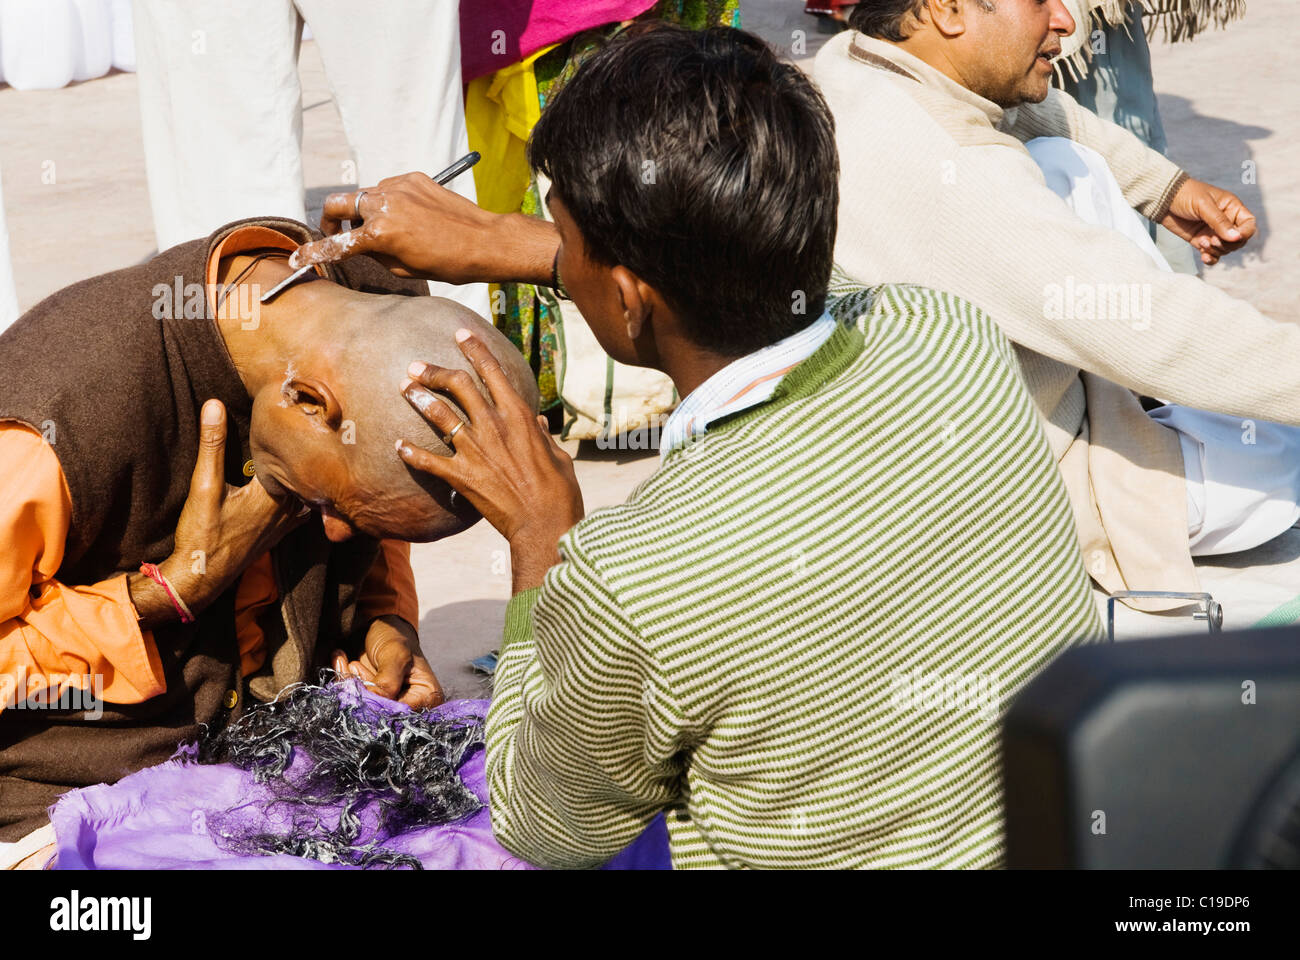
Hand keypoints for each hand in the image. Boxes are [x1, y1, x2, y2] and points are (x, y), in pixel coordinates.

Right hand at [128, 399, 305, 626]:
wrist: (202, 576)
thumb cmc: (202, 533)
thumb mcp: (204, 485)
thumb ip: (212, 445)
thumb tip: (214, 405)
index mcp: (275, 493)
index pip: (294, 456)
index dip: (297, 432)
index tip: (300, 410)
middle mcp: (289, 507)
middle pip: (304, 471)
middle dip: (305, 449)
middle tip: (309, 420)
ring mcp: (289, 521)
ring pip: (306, 488)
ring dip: (305, 470)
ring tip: (307, 444)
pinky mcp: (283, 530)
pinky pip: (303, 504)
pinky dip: (302, 489)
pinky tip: (296, 478)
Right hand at [289, 171, 558, 285]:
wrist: (485, 241)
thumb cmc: (449, 263)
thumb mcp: (405, 269)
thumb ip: (376, 254)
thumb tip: (360, 246)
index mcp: (379, 234)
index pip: (336, 244)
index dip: (314, 253)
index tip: (299, 258)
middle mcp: (383, 205)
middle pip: (337, 203)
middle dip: (330, 219)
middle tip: (339, 233)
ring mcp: (398, 187)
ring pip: (365, 195)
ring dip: (364, 210)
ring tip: (385, 228)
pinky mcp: (413, 178)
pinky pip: (389, 188)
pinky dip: (389, 201)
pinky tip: (409, 216)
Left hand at [331, 615, 443, 709]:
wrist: (379, 625)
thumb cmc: (395, 636)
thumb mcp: (396, 654)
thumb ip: (387, 681)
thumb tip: (373, 704)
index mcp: (427, 696)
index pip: (401, 713)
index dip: (380, 704)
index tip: (363, 685)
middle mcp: (410, 704)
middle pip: (381, 713)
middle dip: (362, 691)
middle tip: (355, 665)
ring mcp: (388, 702)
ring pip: (362, 707)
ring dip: (350, 683)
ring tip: (352, 661)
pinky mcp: (370, 698)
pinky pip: (350, 699)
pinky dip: (343, 681)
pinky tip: (342, 661)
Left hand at [397, 329, 583, 592]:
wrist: (544, 525)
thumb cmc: (559, 492)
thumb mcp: (559, 457)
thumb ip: (545, 437)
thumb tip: (540, 424)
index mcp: (520, 417)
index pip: (494, 372)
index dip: (475, 349)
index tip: (460, 335)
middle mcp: (494, 426)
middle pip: (458, 385)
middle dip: (434, 371)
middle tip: (416, 366)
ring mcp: (475, 450)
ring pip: (439, 414)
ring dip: (419, 398)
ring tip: (404, 389)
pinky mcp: (461, 476)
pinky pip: (428, 460)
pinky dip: (411, 453)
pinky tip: (398, 447)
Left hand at [1160, 177, 1256, 264]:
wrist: (1163, 200)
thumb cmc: (1185, 194)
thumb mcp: (1204, 205)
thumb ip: (1219, 222)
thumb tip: (1236, 238)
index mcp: (1232, 208)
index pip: (1249, 225)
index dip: (1244, 234)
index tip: (1232, 238)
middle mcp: (1226, 221)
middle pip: (1238, 241)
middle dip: (1226, 245)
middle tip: (1212, 240)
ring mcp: (1213, 232)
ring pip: (1225, 249)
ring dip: (1216, 251)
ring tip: (1202, 242)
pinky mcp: (1201, 240)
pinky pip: (1212, 254)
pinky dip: (1210, 258)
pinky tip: (1203, 256)